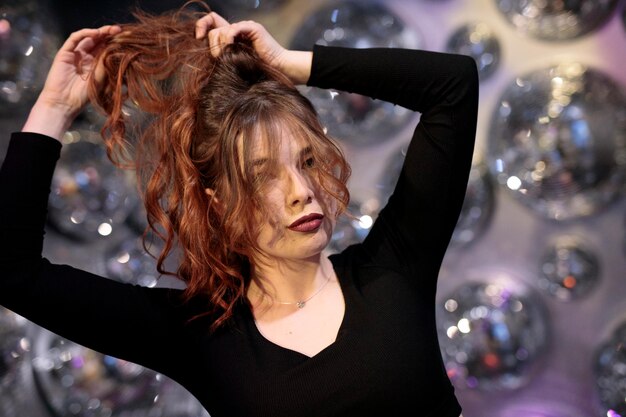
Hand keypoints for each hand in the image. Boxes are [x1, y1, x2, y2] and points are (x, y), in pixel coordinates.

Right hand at [22, 25, 120, 138]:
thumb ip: (107, 64)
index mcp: (96, 65)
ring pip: (88, 38)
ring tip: (110, 30)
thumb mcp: (101, 79)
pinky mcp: (65, 53)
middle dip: (109, 35)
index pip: (106, 49)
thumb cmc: (84, 96)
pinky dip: (85, 34)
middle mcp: (86, 57)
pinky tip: (95, 33)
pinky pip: (74, 39)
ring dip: (99, 32)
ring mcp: (75, 54)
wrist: (64, 103)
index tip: (127, 38)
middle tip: (120, 30)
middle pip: (98, 41)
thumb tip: (120, 51)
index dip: (115, 43)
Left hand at [195, 13, 310, 84]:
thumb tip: (204, 55)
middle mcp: (238, 29)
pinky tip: (233, 49)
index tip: (198, 39)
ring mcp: (245, 26)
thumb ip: (222, 56)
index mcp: (232, 36)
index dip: (201, 26)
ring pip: (220, 30)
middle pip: (213, 28)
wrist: (278, 71)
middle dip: (211, 44)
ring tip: (227, 57)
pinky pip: (232, 29)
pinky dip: (229, 40)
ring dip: (219, 46)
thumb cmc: (257, 72)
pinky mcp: (252, 28)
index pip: (211, 21)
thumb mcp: (233, 63)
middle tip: (217, 58)